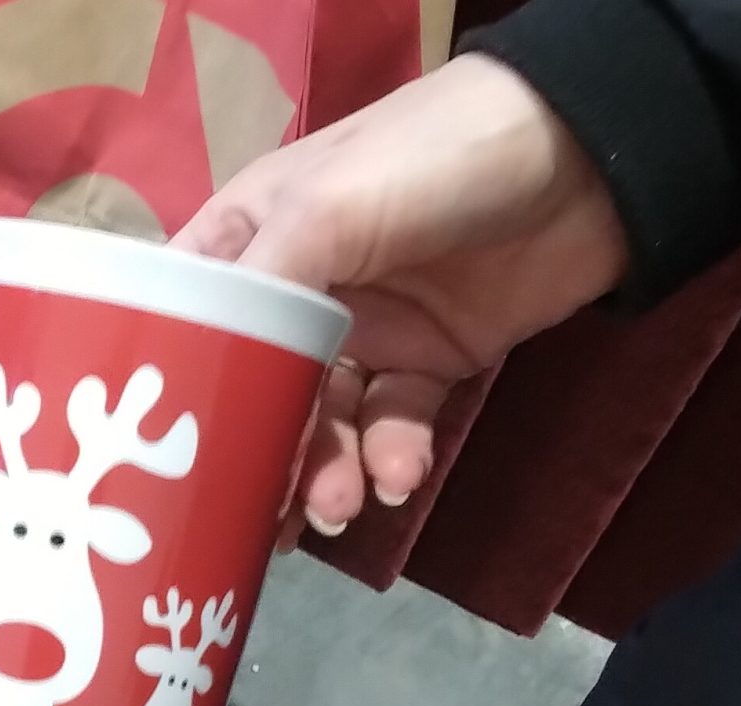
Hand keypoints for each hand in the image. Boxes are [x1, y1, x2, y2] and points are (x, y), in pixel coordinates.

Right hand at [173, 54, 627, 543]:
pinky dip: (393, 453)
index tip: (149, 453)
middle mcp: (300, 287)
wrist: (591, 153)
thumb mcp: (325, 206)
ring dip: (327, 468)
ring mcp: (368, 328)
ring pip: (325, 418)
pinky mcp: (433, 359)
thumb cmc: (431, 158)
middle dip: (258, 452)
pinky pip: (396, 421)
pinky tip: (398, 477)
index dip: (172, 382)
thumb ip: (262, 284)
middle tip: (260, 517)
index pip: (190, 316)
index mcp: (253, 235)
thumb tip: (207, 373)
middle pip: (257, 387)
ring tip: (339, 508)